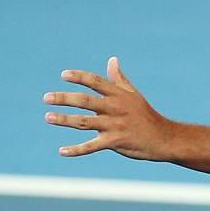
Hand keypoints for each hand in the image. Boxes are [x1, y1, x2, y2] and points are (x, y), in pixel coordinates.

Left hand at [44, 57, 174, 160]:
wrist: (163, 138)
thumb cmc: (146, 115)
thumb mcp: (133, 94)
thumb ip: (119, 79)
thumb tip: (112, 60)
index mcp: (118, 95)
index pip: (95, 82)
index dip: (79, 77)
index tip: (63, 75)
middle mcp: (115, 108)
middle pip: (85, 101)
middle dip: (64, 98)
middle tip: (46, 98)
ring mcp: (114, 125)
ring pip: (84, 122)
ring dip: (64, 119)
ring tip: (48, 117)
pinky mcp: (115, 142)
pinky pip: (92, 146)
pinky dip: (76, 150)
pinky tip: (62, 151)